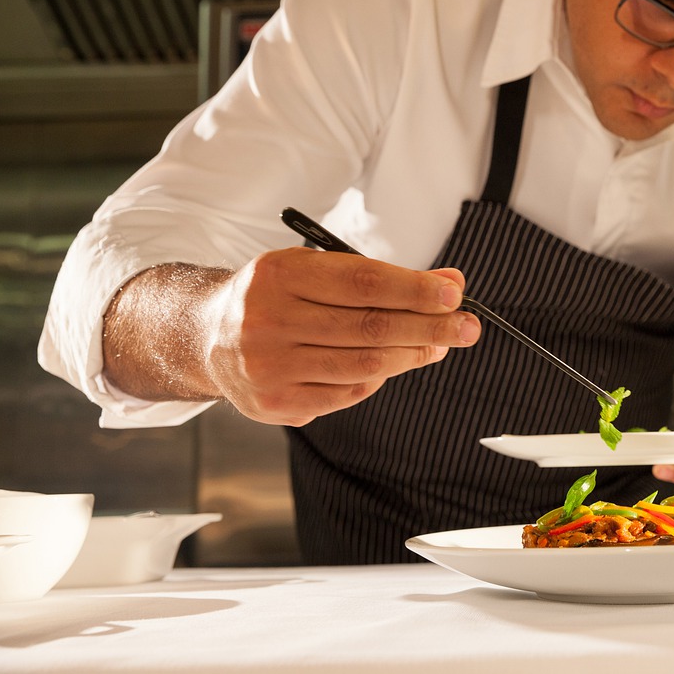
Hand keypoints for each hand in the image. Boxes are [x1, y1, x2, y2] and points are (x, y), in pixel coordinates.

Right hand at [204, 248, 481, 425]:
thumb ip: (382, 277)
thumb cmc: (277, 296)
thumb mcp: (319, 270)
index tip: (453, 296)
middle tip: (467, 327)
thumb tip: (450, 285)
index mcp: (280, 274)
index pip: (363, 282)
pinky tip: (393, 364)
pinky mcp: (273, 403)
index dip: (414, 290)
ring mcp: (268, 366)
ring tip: (438, 345)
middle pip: (369, 327)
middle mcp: (267, 320)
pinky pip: (346, 394)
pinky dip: (378, 379)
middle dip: (428, 327)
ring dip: (411, 355)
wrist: (206, 335)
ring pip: (363, 365)